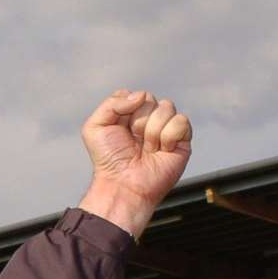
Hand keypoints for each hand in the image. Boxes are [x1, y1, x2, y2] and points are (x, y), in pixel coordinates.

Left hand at [77, 89, 191, 238]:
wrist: (124, 184)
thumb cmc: (108, 159)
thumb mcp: (95, 127)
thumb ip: (112, 103)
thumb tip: (141, 95)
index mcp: (130, 114)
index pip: (136, 94)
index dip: (126, 109)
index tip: (119, 129)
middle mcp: (150, 119)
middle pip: (150, 99)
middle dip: (138, 121)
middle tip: (133, 141)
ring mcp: (166, 128)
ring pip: (167, 107)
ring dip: (152, 130)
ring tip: (146, 149)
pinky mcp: (183, 140)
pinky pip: (181, 121)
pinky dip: (168, 137)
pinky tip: (162, 151)